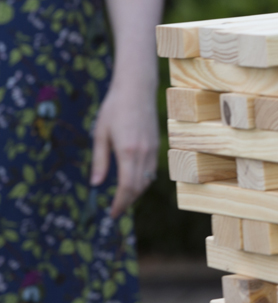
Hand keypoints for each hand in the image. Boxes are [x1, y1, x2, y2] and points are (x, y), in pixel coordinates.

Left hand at [90, 72, 158, 218]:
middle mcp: (143, 154)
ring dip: (136, 192)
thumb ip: (99, 161)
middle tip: (115, 210)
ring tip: (122, 198)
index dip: (120, 203)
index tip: (112, 213)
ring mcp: (153, 150)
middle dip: (127, 202)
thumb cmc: (114, 108)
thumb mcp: (100, 134)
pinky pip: (151, 171)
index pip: (126, 186)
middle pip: (138, 188)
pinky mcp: (157, 146)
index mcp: (127, 151)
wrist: (137, 89)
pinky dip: (143, 180)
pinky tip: (132, 181)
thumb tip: (95, 184)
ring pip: (147, 181)